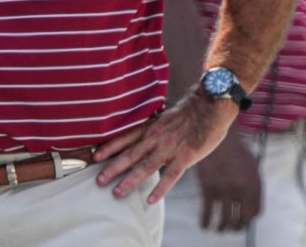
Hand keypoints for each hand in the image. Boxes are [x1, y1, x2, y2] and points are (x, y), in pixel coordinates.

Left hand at [93, 93, 236, 203]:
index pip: (125, 137)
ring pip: (146, 166)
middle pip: (130, 154)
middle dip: (113, 168)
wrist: (211, 105)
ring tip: (117, 193)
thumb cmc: (189, 113)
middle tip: (99, 181)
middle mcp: (156, 137)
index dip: (109, 147)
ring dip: (130, 180)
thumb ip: (153, 130)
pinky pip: (171, 176)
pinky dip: (160, 189)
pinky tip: (150, 200)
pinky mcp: (186, 156)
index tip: (94, 156)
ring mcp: (170, 147)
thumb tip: (142, 141)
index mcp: (150, 127)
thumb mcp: (164, 117)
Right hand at [194, 129, 260, 230]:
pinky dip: (206, 222)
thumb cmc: (236, 152)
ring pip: (225, 220)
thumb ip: (254, 188)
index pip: (255, 213)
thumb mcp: (252, 168)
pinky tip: (205, 226)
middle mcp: (241, 191)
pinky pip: (207, 213)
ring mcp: (224, 191)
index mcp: (255, 185)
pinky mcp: (208, 189)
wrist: (216, 136)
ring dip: (222, 228)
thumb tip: (252, 212)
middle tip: (231, 228)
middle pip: (241, 221)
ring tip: (219, 229)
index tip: (243, 220)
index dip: (249, 219)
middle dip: (236, 227)